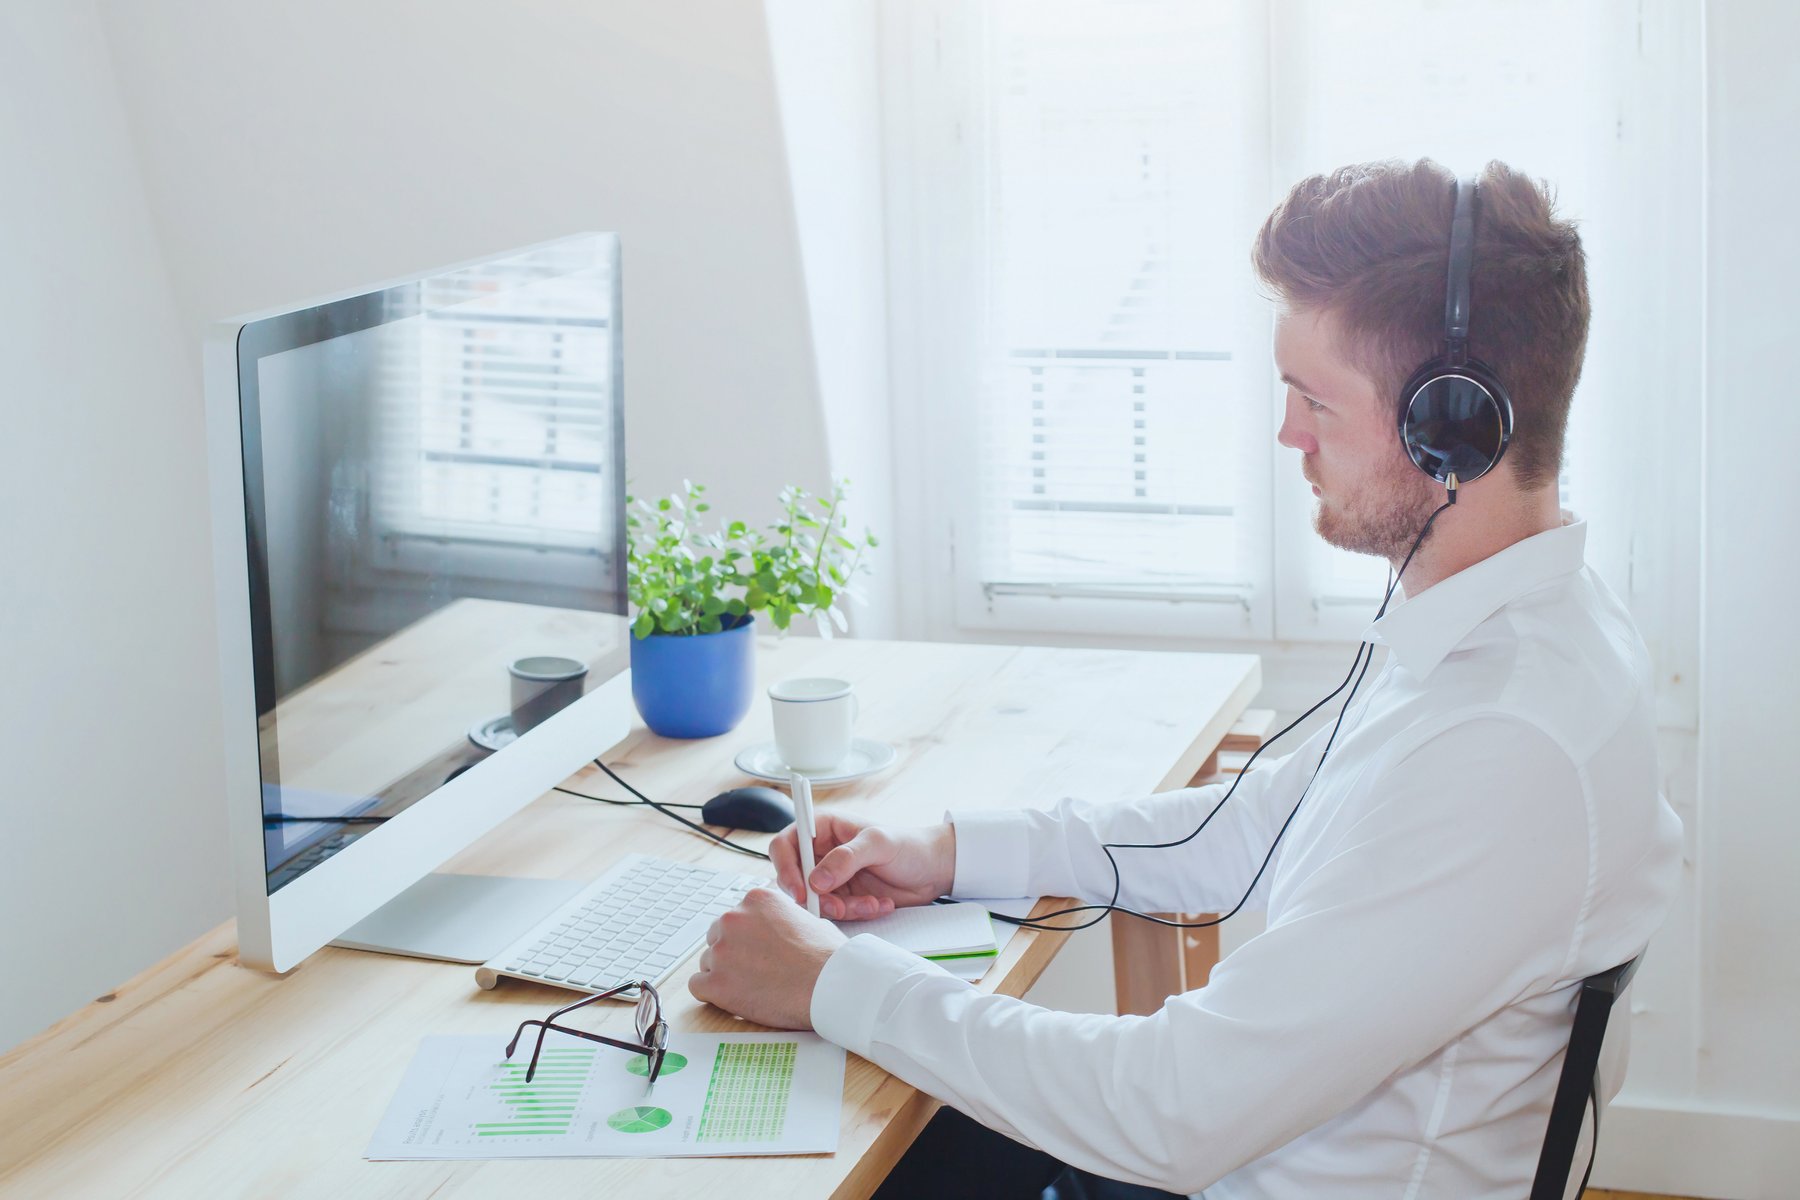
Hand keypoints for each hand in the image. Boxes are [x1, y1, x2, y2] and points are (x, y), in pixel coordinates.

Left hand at [687, 886, 845, 1028]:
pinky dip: (713, 995)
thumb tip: (773, 929)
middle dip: (733, 954)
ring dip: (725, 974)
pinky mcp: (715, 982)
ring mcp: (721, 951)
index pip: (735, 917)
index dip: (746, 938)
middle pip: (717, 937)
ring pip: (708, 962)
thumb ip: (779, 919)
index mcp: (755, 900)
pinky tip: (735, 998)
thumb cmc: (826, 957)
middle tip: (755, 971)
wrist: (829, 986)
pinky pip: (698, 986)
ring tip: (754, 987)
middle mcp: (733, 919)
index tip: (757, 950)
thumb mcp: (805, 918)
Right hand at [770, 811, 955, 919]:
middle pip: (794, 880)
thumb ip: (846, 858)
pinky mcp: (843, 898)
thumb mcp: (878, 843)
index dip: (786, 868)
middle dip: (815, 898)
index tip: (800, 891)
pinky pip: (835, 914)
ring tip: (870, 902)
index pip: (785, 845)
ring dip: (841, 908)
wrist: (933, 870)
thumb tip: (815, 880)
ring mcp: (831, 878)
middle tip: (838, 906)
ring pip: (815, 902)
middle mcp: (821, 853)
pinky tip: (878, 905)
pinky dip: (855, 914)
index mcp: (822, 828)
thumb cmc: (908, 845)